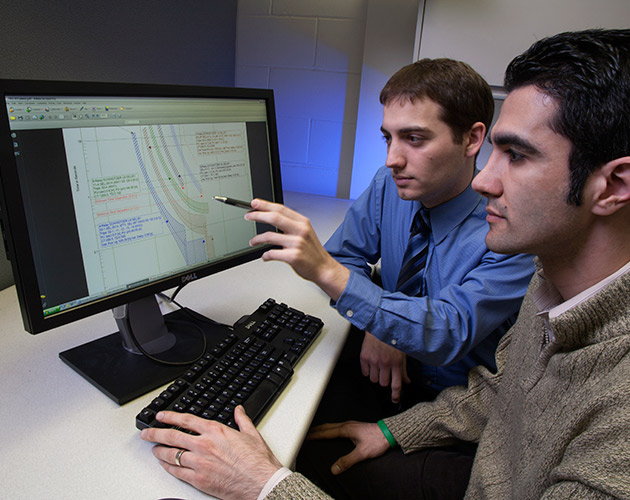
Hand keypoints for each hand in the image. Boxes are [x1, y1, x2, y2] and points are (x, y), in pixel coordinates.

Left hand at [140, 406, 282, 499]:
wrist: (261, 482)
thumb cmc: (257, 462)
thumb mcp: (252, 434)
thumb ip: (242, 420)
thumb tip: (239, 410)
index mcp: (216, 431)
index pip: (186, 420)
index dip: (170, 417)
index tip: (161, 416)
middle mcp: (204, 445)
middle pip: (172, 436)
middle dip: (156, 433)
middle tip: (147, 432)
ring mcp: (199, 463)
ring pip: (171, 454)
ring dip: (159, 450)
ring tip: (153, 448)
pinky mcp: (198, 480)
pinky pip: (177, 472)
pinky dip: (168, 467)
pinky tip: (164, 465)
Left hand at [245, 199, 348, 300]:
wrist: (323, 268)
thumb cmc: (312, 251)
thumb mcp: (305, 232)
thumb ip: (290, 224)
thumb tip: (270, 217)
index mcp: (302, 222)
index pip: (281, 209)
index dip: (265, 205)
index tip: (254, 203)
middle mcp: (300, 230)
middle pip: (274, 217)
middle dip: (258, 215)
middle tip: (248, 216)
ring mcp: (297, 243)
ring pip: (269, 236)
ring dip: (257, 239)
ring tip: (252, 241)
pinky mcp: (293, 256)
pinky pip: (272, 253)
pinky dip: (265, 255)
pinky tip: (264, 256)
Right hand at [307, 421, 389, 474]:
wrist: (389, 432)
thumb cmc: (377, 441)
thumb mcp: (362, 453)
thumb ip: (347, 461)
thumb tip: (334, 469)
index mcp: (346, 429)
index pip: (326, 432)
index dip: (315, 435)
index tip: (305, 437)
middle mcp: (347, 425)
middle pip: (327, 426)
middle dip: (315, 430)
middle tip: (305, 433)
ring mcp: (351, 424)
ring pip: (332, 425)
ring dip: (322, 428)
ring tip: (314, 432)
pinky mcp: (355, 426)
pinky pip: (337, 426)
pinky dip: (329, 428)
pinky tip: (331, 432)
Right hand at [360, 332, 410, 402]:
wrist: (380, 324)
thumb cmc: (392, 337)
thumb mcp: (402, 353)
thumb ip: (403, 369)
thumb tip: (406, 381)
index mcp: (396, 362)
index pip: (396, 384)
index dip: (396, 395)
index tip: (395, 399)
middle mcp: (385, 363)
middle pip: (383, 384)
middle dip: (385, 381)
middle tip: (386, 374)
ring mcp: (373, 360)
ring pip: (373, 379)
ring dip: (376, 376)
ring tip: (378, 368)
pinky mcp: (364, 357)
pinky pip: (365, 372)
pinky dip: (368, 371)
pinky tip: (371, 364)